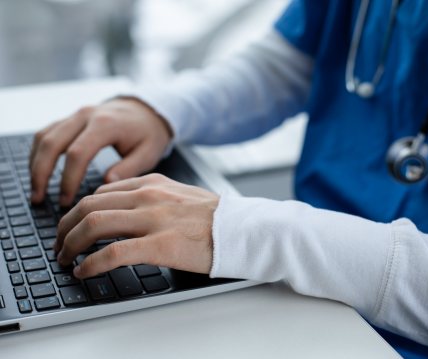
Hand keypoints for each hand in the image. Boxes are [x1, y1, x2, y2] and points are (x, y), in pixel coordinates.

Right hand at [30, 98, 171, 206]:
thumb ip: (129, 169)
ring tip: (35, 191)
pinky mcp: (71, 118)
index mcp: (105, 124)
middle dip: (41, 173)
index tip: (65, 201)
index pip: (77, 153)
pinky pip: (46, 133)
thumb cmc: (149, 132)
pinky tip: (38, 171)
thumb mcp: (149, 152)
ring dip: (35, 164)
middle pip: (51, 143)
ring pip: (43, 137)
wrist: (148, 108)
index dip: (68, 179)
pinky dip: (38, 152)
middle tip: (38, 199)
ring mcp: (76, 115)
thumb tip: (107, 184)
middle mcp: (86, 116)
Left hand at [54, 174, 218, 278]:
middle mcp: (148, 196)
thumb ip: (152, 196)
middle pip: (89, 206)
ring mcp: (153, 219)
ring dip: (70, 244)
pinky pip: (111, 253)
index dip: (78, 211)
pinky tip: (84, 271)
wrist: (241, 229)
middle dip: (65, 227)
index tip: (72, 226)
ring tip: (66, 258)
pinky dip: (90, 263)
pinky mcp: (160, 244)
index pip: (100, 193)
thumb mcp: (180, 194)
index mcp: (152, 183)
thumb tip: (127, 210)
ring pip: (93, 224)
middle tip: (60, 244)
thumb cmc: (215, 217)